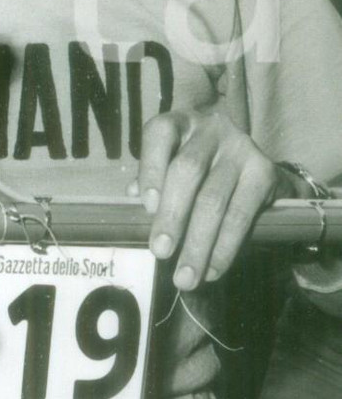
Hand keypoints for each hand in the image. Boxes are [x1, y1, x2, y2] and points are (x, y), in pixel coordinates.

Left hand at [131, 106, 289, 290]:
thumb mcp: (173, 164)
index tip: (145, 207)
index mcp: (180, 122)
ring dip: (197, 243)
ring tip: (185, 276)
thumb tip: (133, 198)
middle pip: (187, 171)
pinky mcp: (265, 171)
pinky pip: (241, 214)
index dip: (150, 168)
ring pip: (213, 199)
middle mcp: (211, 128)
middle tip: (161, 253)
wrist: (254, 165)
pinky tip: (213, 268)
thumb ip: (153, 180)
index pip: (160, 133)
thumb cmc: (200, 168)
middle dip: (172, 216)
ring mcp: (241, 148)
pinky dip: (224, 246)